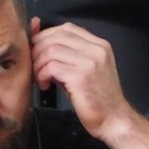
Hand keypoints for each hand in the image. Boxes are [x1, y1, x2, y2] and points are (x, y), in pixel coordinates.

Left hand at [30, 19, 133, 138]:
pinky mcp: (81, 77)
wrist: (114, 119)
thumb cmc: (97, 99)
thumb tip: (42, 46)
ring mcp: (89, 62)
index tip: (36, 48)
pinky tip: (45, 85)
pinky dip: (42, 75)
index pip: (67, 28)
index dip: (46, 35)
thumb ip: (67, 57)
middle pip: (57, 36)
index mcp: (99, 46)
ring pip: (51, 50)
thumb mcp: (84, 71)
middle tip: (34, 65)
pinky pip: (51, 67)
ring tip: (40, 78)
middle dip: (39, 49)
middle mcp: (96, 50)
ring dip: (39, 64)